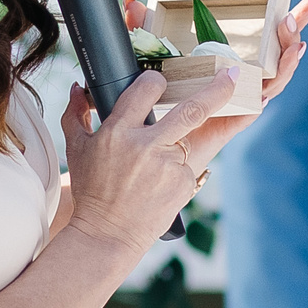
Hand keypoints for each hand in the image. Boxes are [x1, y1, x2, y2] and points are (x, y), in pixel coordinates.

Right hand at [60, 65, 237, 254]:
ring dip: (200, 130)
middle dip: (219, 88)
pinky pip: (189, 163)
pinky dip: (180, 164)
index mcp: (118, 132)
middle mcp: (147, 146)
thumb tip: (76, 86)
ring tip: (200, 133)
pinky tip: (162, 179)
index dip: (156, 81)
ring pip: (194, 137)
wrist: (107, 233)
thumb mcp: (76, 150)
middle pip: (192, 109)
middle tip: (233, 73)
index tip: (162, 80)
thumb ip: (75, 114)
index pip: (145, 91)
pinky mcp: (183, 183)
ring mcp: (168, 166)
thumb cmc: (92, 190)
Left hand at [115, 0, 307, 171]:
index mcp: (227, 60)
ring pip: (276, 72)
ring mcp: (243, 96)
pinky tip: (291, 56)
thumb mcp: (146, 56)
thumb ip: (141, 29)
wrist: (146, 148)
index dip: (282, 15)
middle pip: (277, 48)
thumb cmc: (149, 101)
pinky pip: (261, 97)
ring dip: (289, 49)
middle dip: (298, 24)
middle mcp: (241, 77)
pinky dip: (277, 76)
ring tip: (297, 29)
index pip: (262, 34)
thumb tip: (131, 2)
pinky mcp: (239, 114)